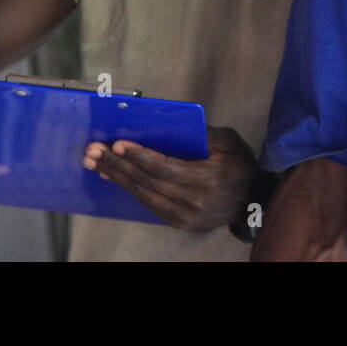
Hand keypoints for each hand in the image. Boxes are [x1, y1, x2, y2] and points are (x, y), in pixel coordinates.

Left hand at [83, 126, 257, 231]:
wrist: (253, 201)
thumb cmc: (241, 165)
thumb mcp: (229, 142)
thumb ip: (202, 134)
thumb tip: (168, 124)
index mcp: (207, 179)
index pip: (164, 168)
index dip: (139, 156)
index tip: (117, 143)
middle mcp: (193, 201)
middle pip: (147, 181)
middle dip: (117, 164)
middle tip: (93, 150)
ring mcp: (184, 215)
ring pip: (142, 193)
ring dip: (116, 175)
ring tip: (95, 161)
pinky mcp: (178, 221)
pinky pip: (147, 202)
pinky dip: (128, 187)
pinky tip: (113, 175)